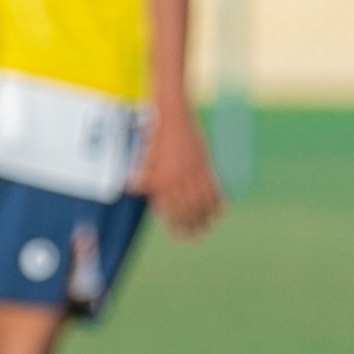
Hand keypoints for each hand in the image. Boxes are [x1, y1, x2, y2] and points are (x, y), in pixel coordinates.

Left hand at [137, 109, 225, 239]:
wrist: (175, 117)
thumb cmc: (158, 136)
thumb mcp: (145, 156)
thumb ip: (144, 174)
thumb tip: (133, 187)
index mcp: (161, 179)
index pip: (169, 209)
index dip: (175, 224)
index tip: (180, 235)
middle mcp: (177, 178)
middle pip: (187, 210)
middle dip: (191, 225)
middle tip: (195, 236)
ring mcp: (193, 172)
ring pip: (202, 202)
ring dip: (205, 217)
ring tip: (207, 227)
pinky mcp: (205, 165)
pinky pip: (214, 188)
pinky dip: (218, 201)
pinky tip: (220, 210)